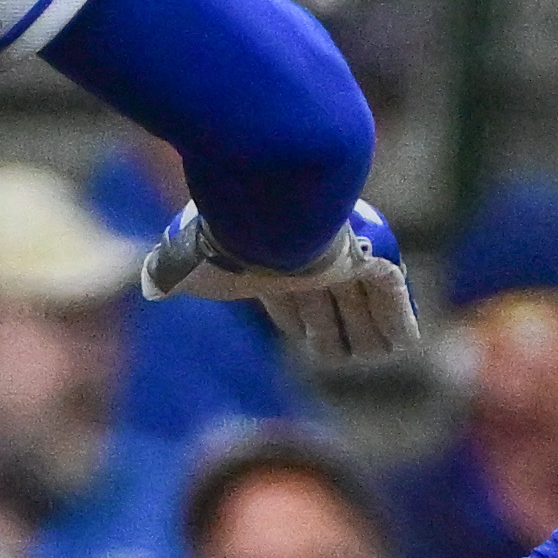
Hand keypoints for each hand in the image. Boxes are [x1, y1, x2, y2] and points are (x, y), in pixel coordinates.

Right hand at [142, 201, 417, 358]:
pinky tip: (407, 342)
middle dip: (335, 329)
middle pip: (327, 304)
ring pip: (362, 303)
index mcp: (272, 262)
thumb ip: (167, 275)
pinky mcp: (374, 255)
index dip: (297, 321)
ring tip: (377, 353)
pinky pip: (393, 295)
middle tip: (342, 354)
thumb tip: (151, 287)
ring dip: (369, 330)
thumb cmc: (229, 237)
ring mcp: (345, 259)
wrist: (272, 203)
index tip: (305, 338)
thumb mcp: (189, 264)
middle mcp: (311, 260)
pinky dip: (399, 320)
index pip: (287, 300)